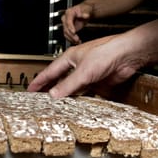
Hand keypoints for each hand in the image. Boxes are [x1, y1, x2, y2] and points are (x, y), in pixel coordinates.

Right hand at [27, 35, 144, 97]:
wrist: (127, 56)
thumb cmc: (107, 52)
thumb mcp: (83, 71)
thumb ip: (67, 85)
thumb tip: (53, 95)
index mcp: (70, 58)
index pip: (50, 71)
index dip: (40, 81)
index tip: (30, 89)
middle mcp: (77, 65)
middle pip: (59, 80)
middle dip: (49, 89)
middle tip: (38, 99)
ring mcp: (87, 74)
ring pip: (71, 87)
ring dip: (64, 95)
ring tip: (54, 104)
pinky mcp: (97, 81)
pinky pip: (84, 92)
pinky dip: (77, 98)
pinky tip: (72, 103)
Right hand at [62, 3, 92, 44]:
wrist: (85, 11)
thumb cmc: (85, 9)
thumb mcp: (87, 9)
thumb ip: (85, 13)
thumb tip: (86, 15)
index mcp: (69, 12)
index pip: (68, 21)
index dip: (70, 27)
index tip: (74, 32)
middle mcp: (66, 18)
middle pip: (66, 28)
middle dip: (71, 35)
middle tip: (77, 39)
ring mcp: (66, 24)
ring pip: (66, 33)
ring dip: (71, 39)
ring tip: (78, 42)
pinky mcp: (68, 29)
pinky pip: (68, 36)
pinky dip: (72, 40)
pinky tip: (77, 42)